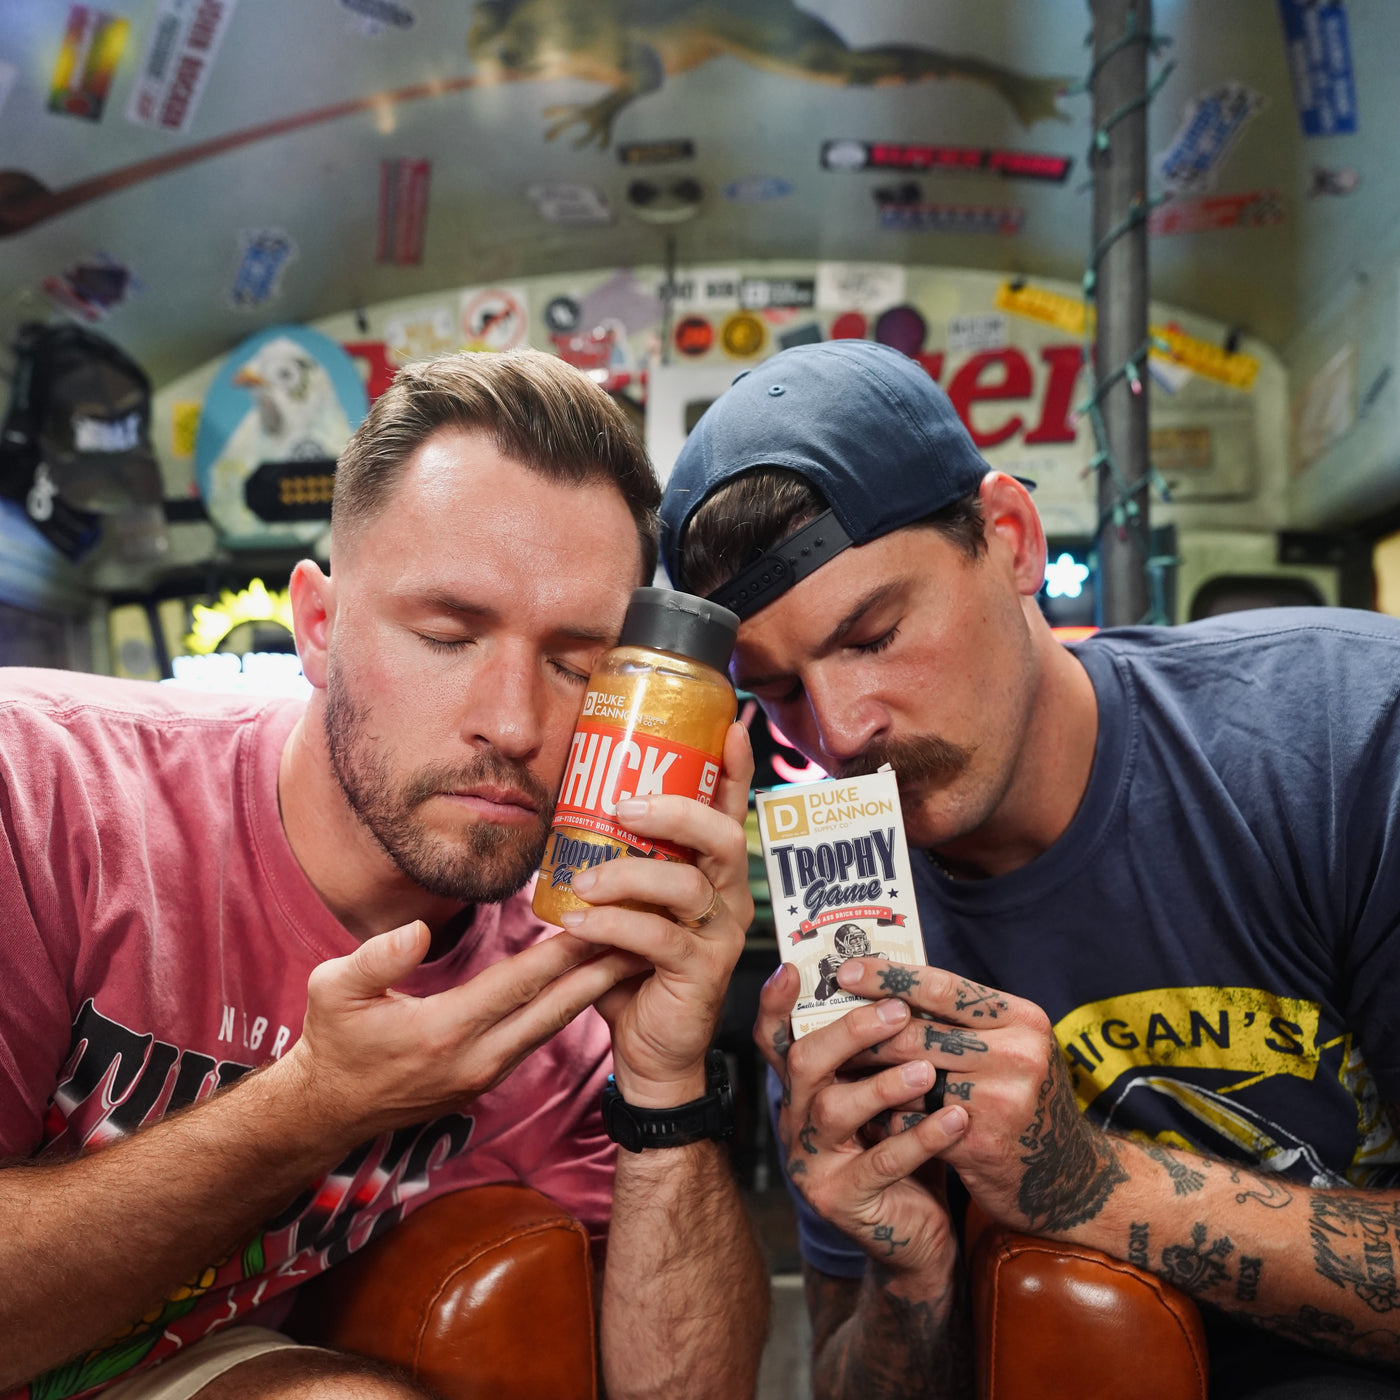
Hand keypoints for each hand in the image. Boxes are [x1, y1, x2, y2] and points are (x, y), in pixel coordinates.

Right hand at [280, 921, 647, 1147]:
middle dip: (600, 971)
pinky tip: (588, 983)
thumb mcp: (333, 991)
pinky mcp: (488, 1078)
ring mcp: (487, 1073)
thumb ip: (376, 959)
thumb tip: (417, 931)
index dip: (563, 952)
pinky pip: (538, 1037)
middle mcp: (477, 1058)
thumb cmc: (332, 1041)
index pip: (518, 984)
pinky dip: (567, 1008)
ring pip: (553, 1026)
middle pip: (554, 1008)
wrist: (328, 1109)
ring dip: (593, 990)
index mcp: (444, 1031)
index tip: (602, 921)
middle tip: (644, 936)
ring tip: (631, 953)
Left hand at [558, 721, 754, 1106]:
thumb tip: (568, 811)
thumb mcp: (627, 906)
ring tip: (584, 878)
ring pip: (687, 886)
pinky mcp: (700, 973)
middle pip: (722, 837)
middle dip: (674, 812)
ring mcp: (719, 936)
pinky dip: (612, 925)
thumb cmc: (634, 970)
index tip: (729, 725)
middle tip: (622, 805)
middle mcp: (728, 898)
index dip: (736, 769)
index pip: (732, 811)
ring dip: (628, 874)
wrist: (649, 1052)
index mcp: (714, 873)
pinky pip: (657, 938)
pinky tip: (578, 924)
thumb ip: (615, 864)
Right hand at [755, 962, 968, 1278]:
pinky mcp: (843, 1201)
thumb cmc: (903, 1149)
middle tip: (896, 1011)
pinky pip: (881, 1162)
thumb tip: (904, 985)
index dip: (776, 1004)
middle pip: (803, 1063)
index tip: (792, 969)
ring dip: (884, 1085)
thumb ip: (880, 1054)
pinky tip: (956, 1119)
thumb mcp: (885, 1096)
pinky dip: (920, 1137)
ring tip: (928, 1070)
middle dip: (849, 1032)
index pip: (777, 1039)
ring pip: (834, 1111)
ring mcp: (813, 1163)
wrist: (916, 1237)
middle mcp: (796, 1121)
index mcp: (803, 1090)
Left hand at [834, 958, 1127, 1234]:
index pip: (941, 986)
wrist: (1070, 1181)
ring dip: (868, 1074)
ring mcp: (1000, 1097)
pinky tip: (868, 1116)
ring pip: (908, 1075)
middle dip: (865, 1030)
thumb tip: (891, 991)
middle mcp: (1015, 1051)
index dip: (889, 976)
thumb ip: (964, 1022)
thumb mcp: (1013, 1049)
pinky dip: (888, 1118)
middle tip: (821, 1024)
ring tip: (833, 1067)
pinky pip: (914, 1120)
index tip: (846, 970)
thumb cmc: (1027, 1104)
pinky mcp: (980, 1141)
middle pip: (916, 1030)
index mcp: (1020, 1018)